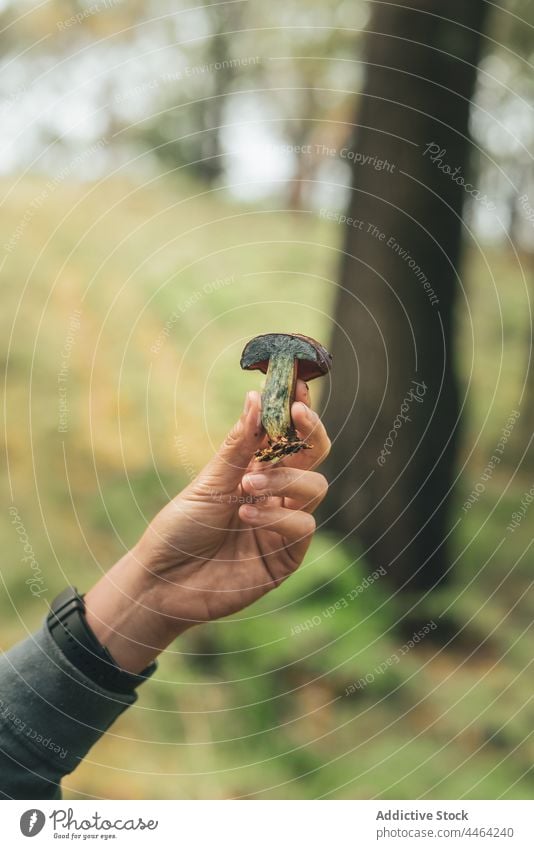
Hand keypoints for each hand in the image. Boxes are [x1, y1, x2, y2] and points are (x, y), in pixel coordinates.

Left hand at [85, 381, 330, 672]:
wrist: (162, 582)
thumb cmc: (180, 528)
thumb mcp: (208, 481)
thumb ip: (238, 445)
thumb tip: (256, 396)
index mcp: (256, 468)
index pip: (288, 433)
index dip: (298, 408)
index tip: (298, 384)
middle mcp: (276, 492)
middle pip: (314, 454)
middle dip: (310, 432)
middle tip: (295, 415)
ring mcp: (284, 523)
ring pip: (316, 486)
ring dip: (286, 477)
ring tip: (248, 484)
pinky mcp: (287, 556)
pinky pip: (304, 525)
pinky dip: (280, 514)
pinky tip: (248, 515)